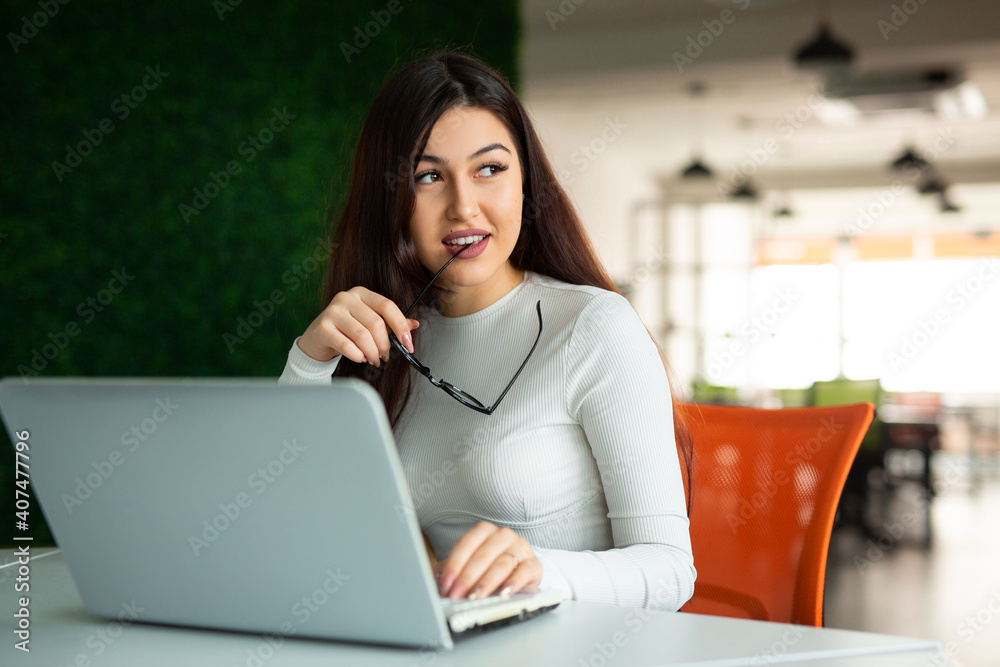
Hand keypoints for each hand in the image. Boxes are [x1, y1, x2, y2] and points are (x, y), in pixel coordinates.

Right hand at [296, 286, 419, 364]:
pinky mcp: (323, 327)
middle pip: (376, 323)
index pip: (387, 306)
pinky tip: (360, 358)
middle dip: (384, 344)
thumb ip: (391, 324)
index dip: (401, 326)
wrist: (317, 339)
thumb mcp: (369, 324)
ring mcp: (333, 311)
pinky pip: (346, 345)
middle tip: (385, 356)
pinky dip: (357, 355)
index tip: (408, 344)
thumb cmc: (346, 330)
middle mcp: (346, 298)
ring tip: (373, 359)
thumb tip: (414, 324)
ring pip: (362, 335)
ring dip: (372, 352)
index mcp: (362, 293)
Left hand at [433, 521, 541, 599]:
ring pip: (503, 563)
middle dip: (467, 578)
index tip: (445, 584)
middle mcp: (503, 535)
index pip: (466, 544)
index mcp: (484, 531)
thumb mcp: (466, 567)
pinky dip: (514, 583)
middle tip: (457, 595)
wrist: (517, 573)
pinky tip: (503, 593)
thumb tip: (434, 581)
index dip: (454, 565)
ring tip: (476, 597)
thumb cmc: (486, 568)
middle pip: (483, 555)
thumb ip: (451, 572)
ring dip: (487, 582)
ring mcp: (520, 548)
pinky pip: (524, 572)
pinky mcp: (534, 564)